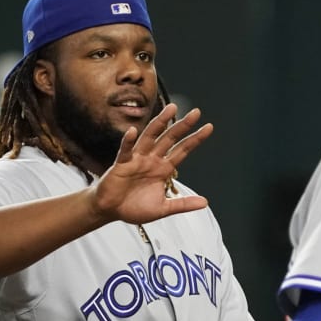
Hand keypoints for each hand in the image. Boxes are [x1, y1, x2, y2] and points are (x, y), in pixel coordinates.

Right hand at [91, 103, 212, 224]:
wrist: (111, 211)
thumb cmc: (134, 208)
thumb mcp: (163, 208)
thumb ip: (183, 204)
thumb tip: (205, 202)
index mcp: (163, 169)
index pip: (182, 150)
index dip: (195, 139)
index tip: (208, 127)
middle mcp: (152, 160)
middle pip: (169, 138)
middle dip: (182, 125)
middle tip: (196, 112)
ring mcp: (137, 159)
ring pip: (150, 137)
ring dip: (160, 123)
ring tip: (171, 109)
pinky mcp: (122, 164)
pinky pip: (126, 151)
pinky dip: (129, 141)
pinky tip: (133, 131)